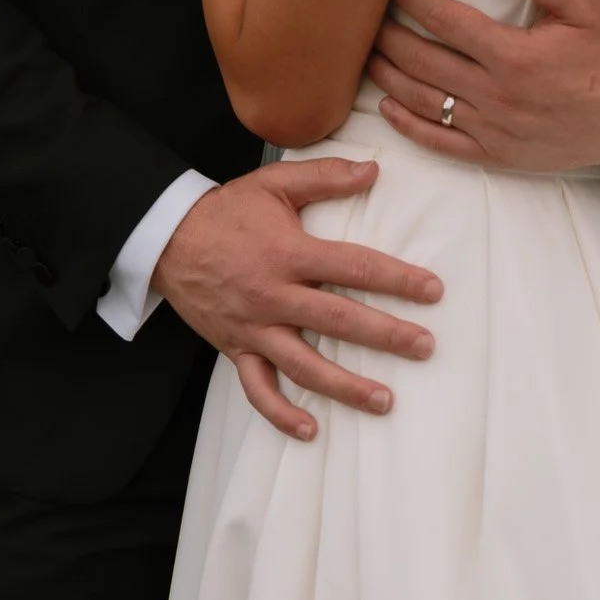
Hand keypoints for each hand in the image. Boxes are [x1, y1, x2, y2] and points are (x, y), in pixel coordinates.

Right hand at [152, 157, 442, 441]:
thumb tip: (374, 169)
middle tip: (425, 347)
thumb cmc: (226, 210)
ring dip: (345, 386)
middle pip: (338, 319)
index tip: (432, 290)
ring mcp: (254, 327)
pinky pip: (258, 390)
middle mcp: (275, 295)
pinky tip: (311, 430)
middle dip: (386, 335)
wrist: (167, 237)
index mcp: (289, 253)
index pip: (354, 266)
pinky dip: (282, 413)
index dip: (396, 278)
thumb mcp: (274, 183)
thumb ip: (325, 175)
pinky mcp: (235, 348)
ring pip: (304, 365)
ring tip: (384, 401)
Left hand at [368, 0, 599, 170]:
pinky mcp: (497, 154)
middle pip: (423, 61)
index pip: (447, 21)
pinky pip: (442, 143)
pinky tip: (387, 108)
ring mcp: (494, 129)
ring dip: (389, 77)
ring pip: (424, 102)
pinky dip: (409, 126)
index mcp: (515, 56)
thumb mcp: (586, 11)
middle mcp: (498, 95)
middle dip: (388, 35)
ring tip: (367, 54)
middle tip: (365, 15)